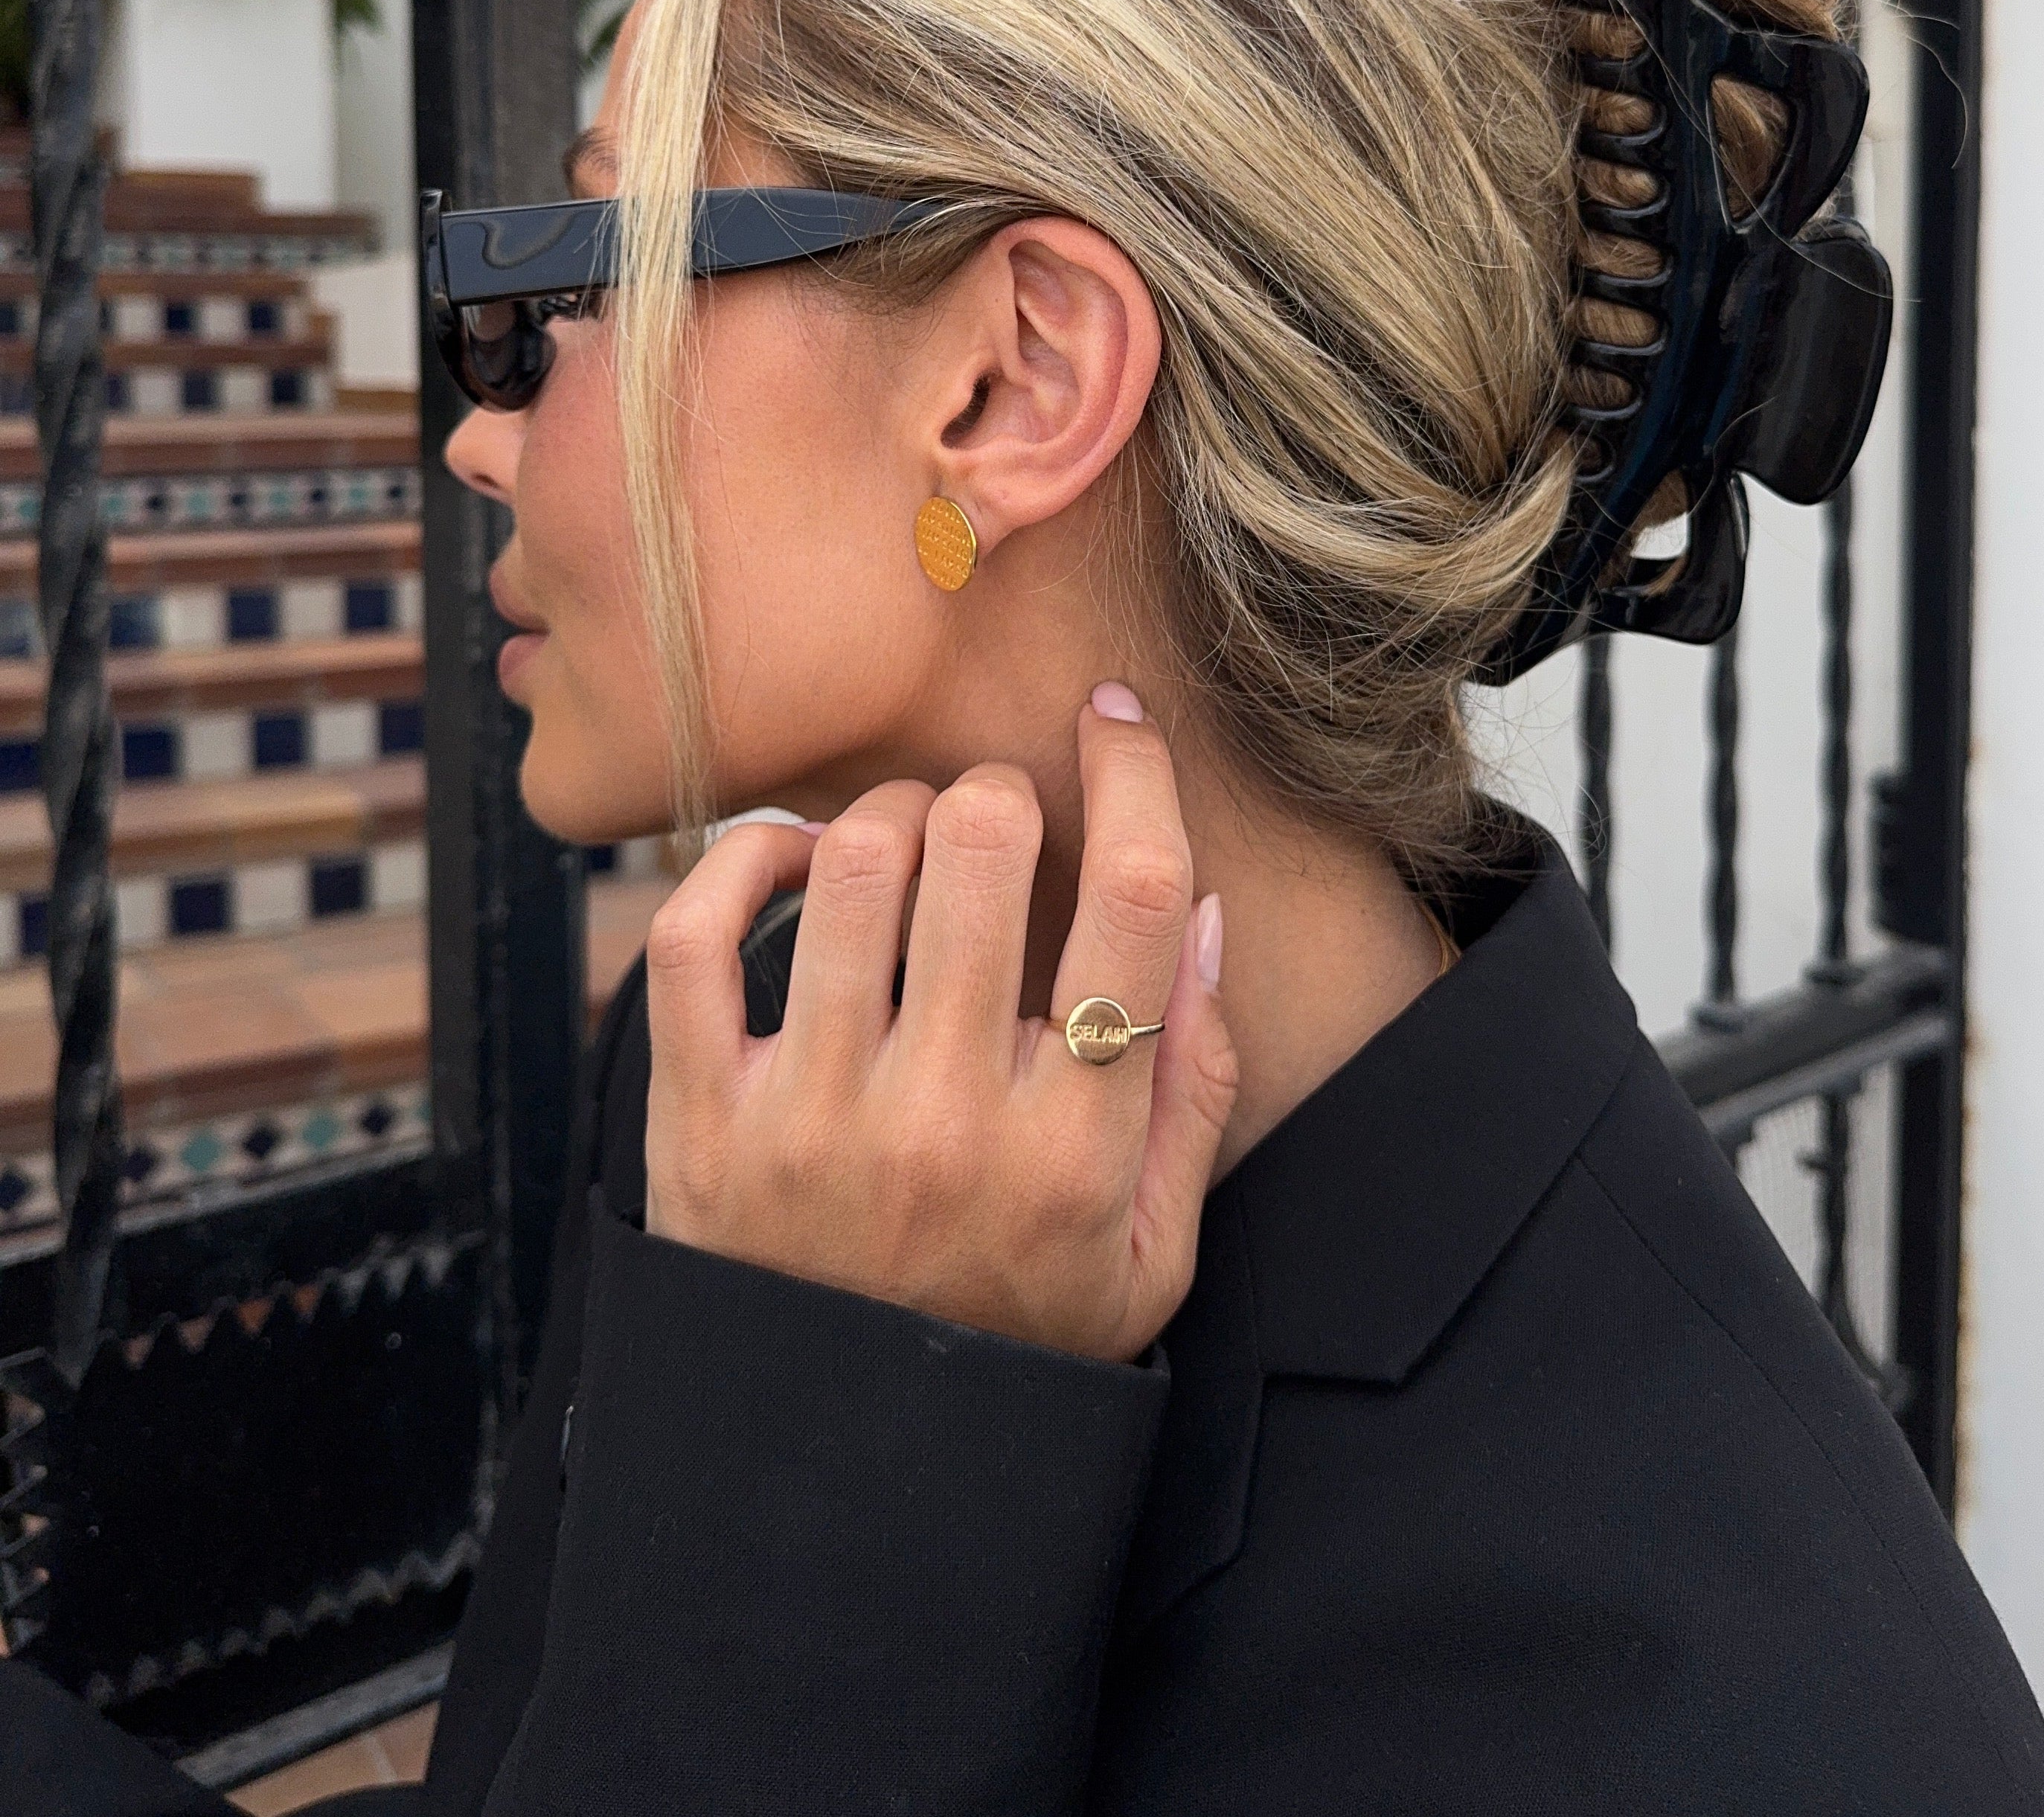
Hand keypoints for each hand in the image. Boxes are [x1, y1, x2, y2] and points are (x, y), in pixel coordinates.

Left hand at [642, 685, 1238, 1360]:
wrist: (847, 1470)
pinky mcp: (702, 1121)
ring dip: (891, 810)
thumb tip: (1200, 913)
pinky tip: (789, 860)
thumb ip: (1195, 1088)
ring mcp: (812, 1120)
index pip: (1134, 905)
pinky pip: (693, 936)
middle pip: (986, 852)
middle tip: (1000, 815)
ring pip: (850, 868)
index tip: (1119, 723)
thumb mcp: (1154, 1253)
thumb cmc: (1015, 1341)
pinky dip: (742, 861)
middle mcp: (946, 1123)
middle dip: (1004, 793)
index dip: (1139, 779)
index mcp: (1073, 1151)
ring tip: (905, 834)